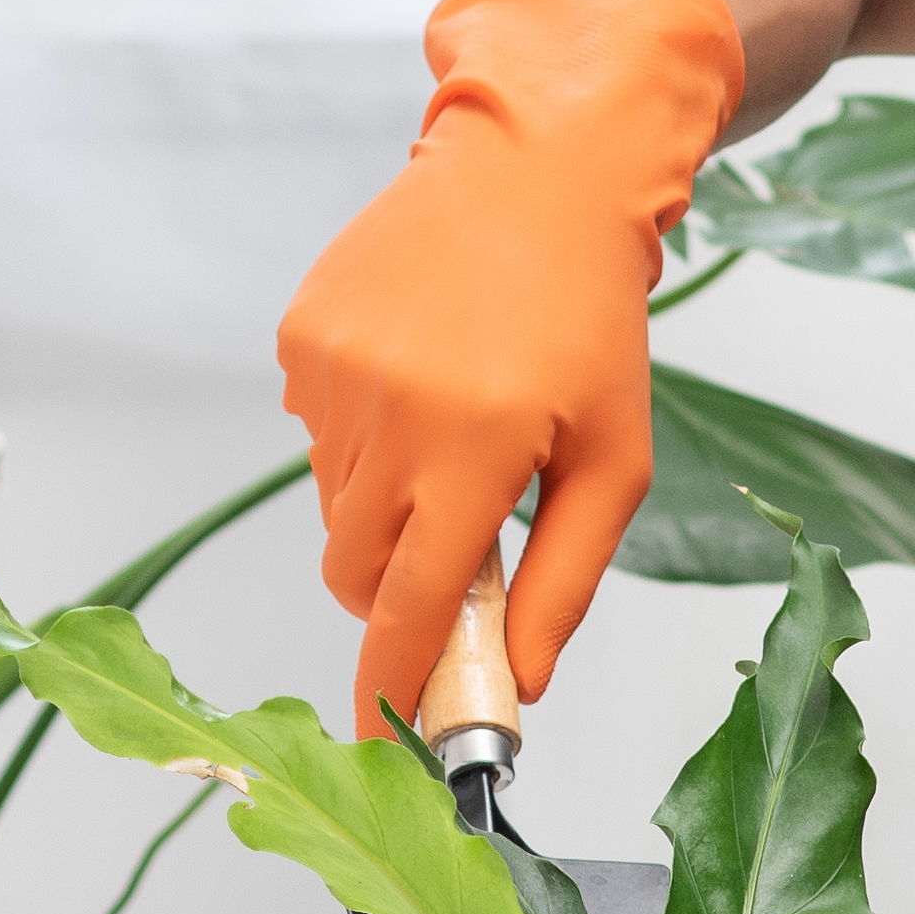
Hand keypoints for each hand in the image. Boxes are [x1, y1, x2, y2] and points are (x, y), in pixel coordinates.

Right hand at [272, 0, 743, 730]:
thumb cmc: (590, 320)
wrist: (535, 169)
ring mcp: (334, 373)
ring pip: (335, 505)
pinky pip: (313, 435)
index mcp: (475, 450)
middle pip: (358, 571)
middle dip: (400, 581)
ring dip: (385, 500)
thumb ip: (564, 581)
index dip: (395, 687)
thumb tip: (520, 682)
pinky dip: (359, 433)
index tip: (385, 744)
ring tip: (452, 419)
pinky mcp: (300, 337)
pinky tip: (415, 372)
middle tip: (460, 529)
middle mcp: (391, 415)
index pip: (414, 610)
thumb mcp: (614, 457)